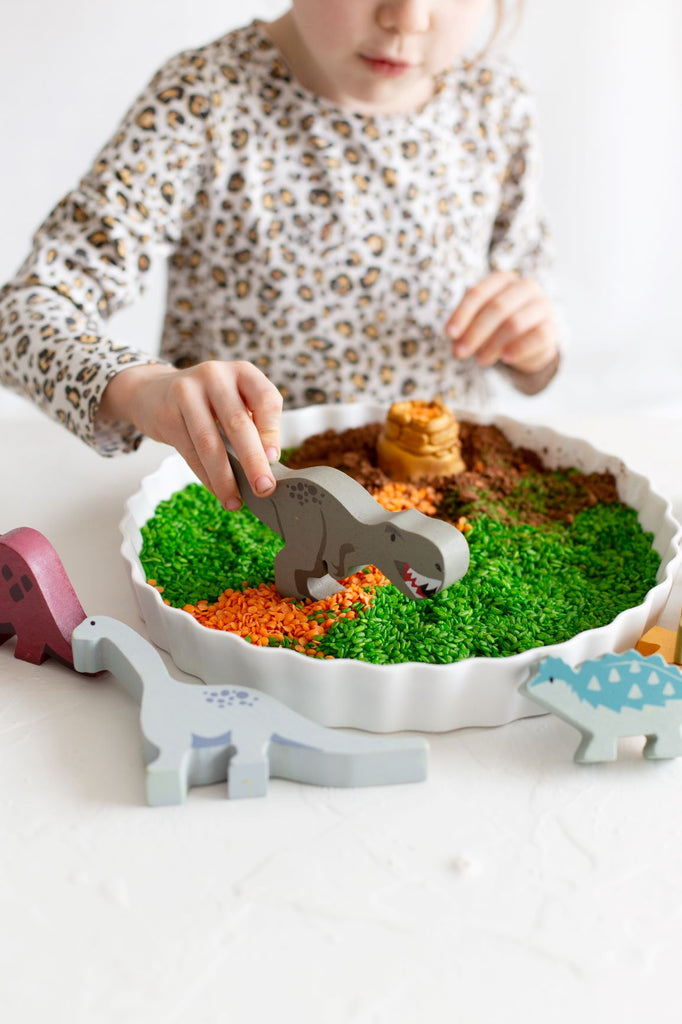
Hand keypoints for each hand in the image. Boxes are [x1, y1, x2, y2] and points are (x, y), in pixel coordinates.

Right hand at [98, 360, 281, 508]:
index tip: (274, 459)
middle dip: (253, 462)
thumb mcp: (233, 401)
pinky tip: (218, 492)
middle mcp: (215, 376)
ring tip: (236, 501)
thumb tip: (267, 468)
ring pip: (210, 443)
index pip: (266, 399)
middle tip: (264, 488)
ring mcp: (187, 392)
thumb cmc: (206, 402)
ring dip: (226, 478)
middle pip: (238, 424)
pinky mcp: (167, 414)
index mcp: (242, 371)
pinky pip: (191, 452)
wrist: (153, 392)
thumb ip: (252, 425)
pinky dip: (207, 477)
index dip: (272, 431)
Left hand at [446, 271, 558, 375]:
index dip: (462, 314)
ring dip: (492, 345)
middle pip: (496, 308)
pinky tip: (505, 358)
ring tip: (480, 360)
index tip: (450, 334)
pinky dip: (519, 348)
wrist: (529, 343)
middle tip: (460, 353)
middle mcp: (526, 287)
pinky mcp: (552, 327)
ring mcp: (542, 306)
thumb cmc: (497, 327)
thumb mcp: (479, 322)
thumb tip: (455, 341)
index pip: (479, 293)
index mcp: (503, 279)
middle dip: (475, 332)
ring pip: (514, 323)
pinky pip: (537, 337)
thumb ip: (466, 326)